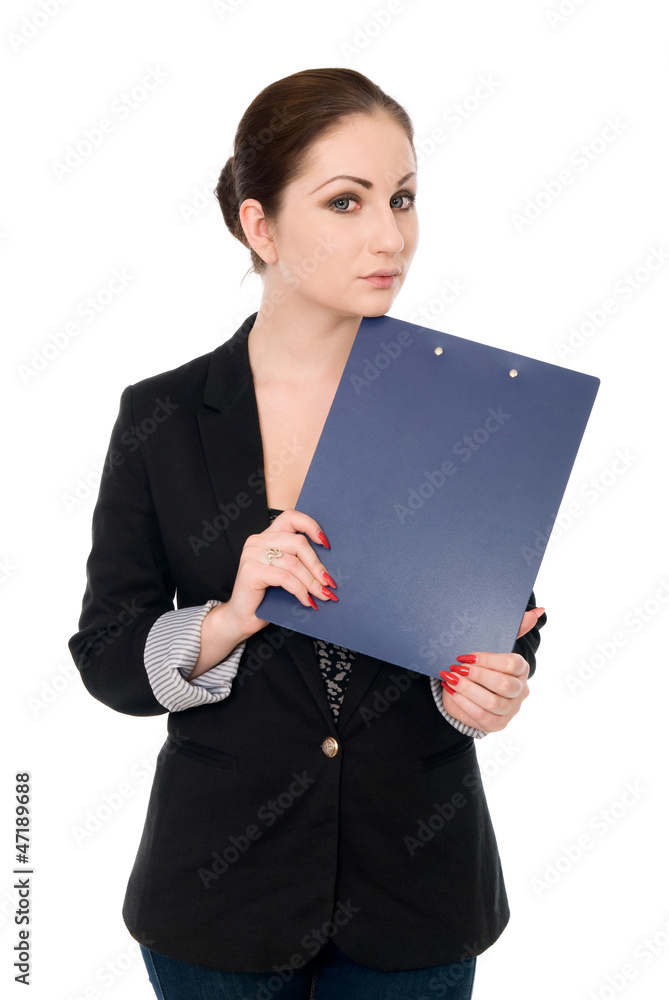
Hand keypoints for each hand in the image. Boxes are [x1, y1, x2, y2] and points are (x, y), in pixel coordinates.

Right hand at [224, 508, 336, 639]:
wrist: (243, 618)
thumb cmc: (266, 596)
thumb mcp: (285, 573)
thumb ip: (298, 561)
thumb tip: (328, 566)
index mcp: (266, 536)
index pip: (291, 517)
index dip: (311, 526)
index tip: (326, 544)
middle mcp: (257, 541)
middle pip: (298, 543)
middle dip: (317, 565)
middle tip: (329, 583)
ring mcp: (252, 554)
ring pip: (294, 563)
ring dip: (312, 582)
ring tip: (322, 595)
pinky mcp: (251, 571)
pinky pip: (285, 578)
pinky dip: (300, 590)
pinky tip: (307, 601)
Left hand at [439, 606, 544, 733]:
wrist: (468, 692)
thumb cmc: (482, 666)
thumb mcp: (492, 647)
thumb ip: (515, 629)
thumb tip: (538, 611)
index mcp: (522, 669)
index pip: (512, 663)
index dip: (487, 659)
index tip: (465, 656)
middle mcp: (520, 690)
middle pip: (504, 684)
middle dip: (477, 675)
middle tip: (455, 668)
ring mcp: (511, 709)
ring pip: (492, 702)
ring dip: (467, 689)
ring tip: (450, 679)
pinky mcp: (497, 724)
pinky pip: (481, 716)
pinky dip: (464, 703)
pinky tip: (451, 692)